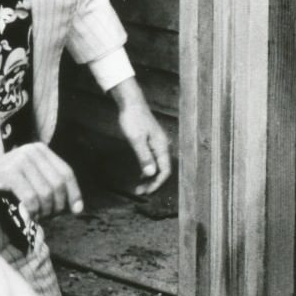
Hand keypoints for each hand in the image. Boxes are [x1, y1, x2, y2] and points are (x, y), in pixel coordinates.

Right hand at [0, 143, 83, 218]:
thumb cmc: (4, 182)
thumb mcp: (30, 180)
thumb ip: (50, 187)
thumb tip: (76, 208)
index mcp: (40, 150)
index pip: (66, 173)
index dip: (74, 193)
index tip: (76, 211)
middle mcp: (32, 151)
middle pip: (58, 184)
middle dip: (57, 206)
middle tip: (48, 217)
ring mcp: (20, 160)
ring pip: (46, 193)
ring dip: (44, 211)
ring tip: (36, 217)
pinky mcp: (9, 173)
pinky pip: (31, 198)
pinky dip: (32, 211)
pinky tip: (28, 215)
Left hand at [109, 78, 171, 195]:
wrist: (131, 103)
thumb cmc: (132, 119)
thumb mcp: (136, 139)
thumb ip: (144, 156)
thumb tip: (151, 174)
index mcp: (162, 146)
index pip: (165, 171)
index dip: (157, 183)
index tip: (147, 192)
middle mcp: (163, 146)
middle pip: (163, 170)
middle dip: (153, 183)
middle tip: (141, 192)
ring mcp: (159, 144)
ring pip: (158, 165)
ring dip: (150, 177)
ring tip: (140, 186)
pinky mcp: (153, 142)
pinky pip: (154, 160)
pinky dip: (148, 169)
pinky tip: (141, 174)